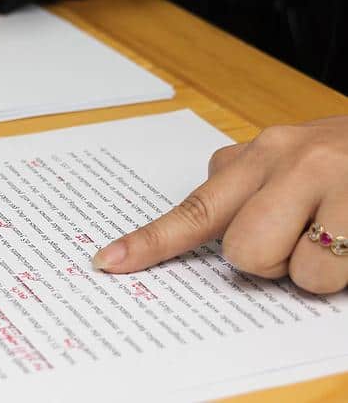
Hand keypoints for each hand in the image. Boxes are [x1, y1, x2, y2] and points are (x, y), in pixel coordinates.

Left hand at [93, 116, 347, 293]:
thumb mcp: (293, 161)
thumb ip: (246, 184)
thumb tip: (204, 224)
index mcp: (259, 156)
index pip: (194, 209)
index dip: (149, 243)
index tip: (108, 264)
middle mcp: (287, 159)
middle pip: (243, 253)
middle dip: (272, 262)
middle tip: (304, 238)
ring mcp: (330, 177)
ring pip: (291, 270)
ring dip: (314, 269)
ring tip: (339, 235)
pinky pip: (331, 276)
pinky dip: (346, 274)